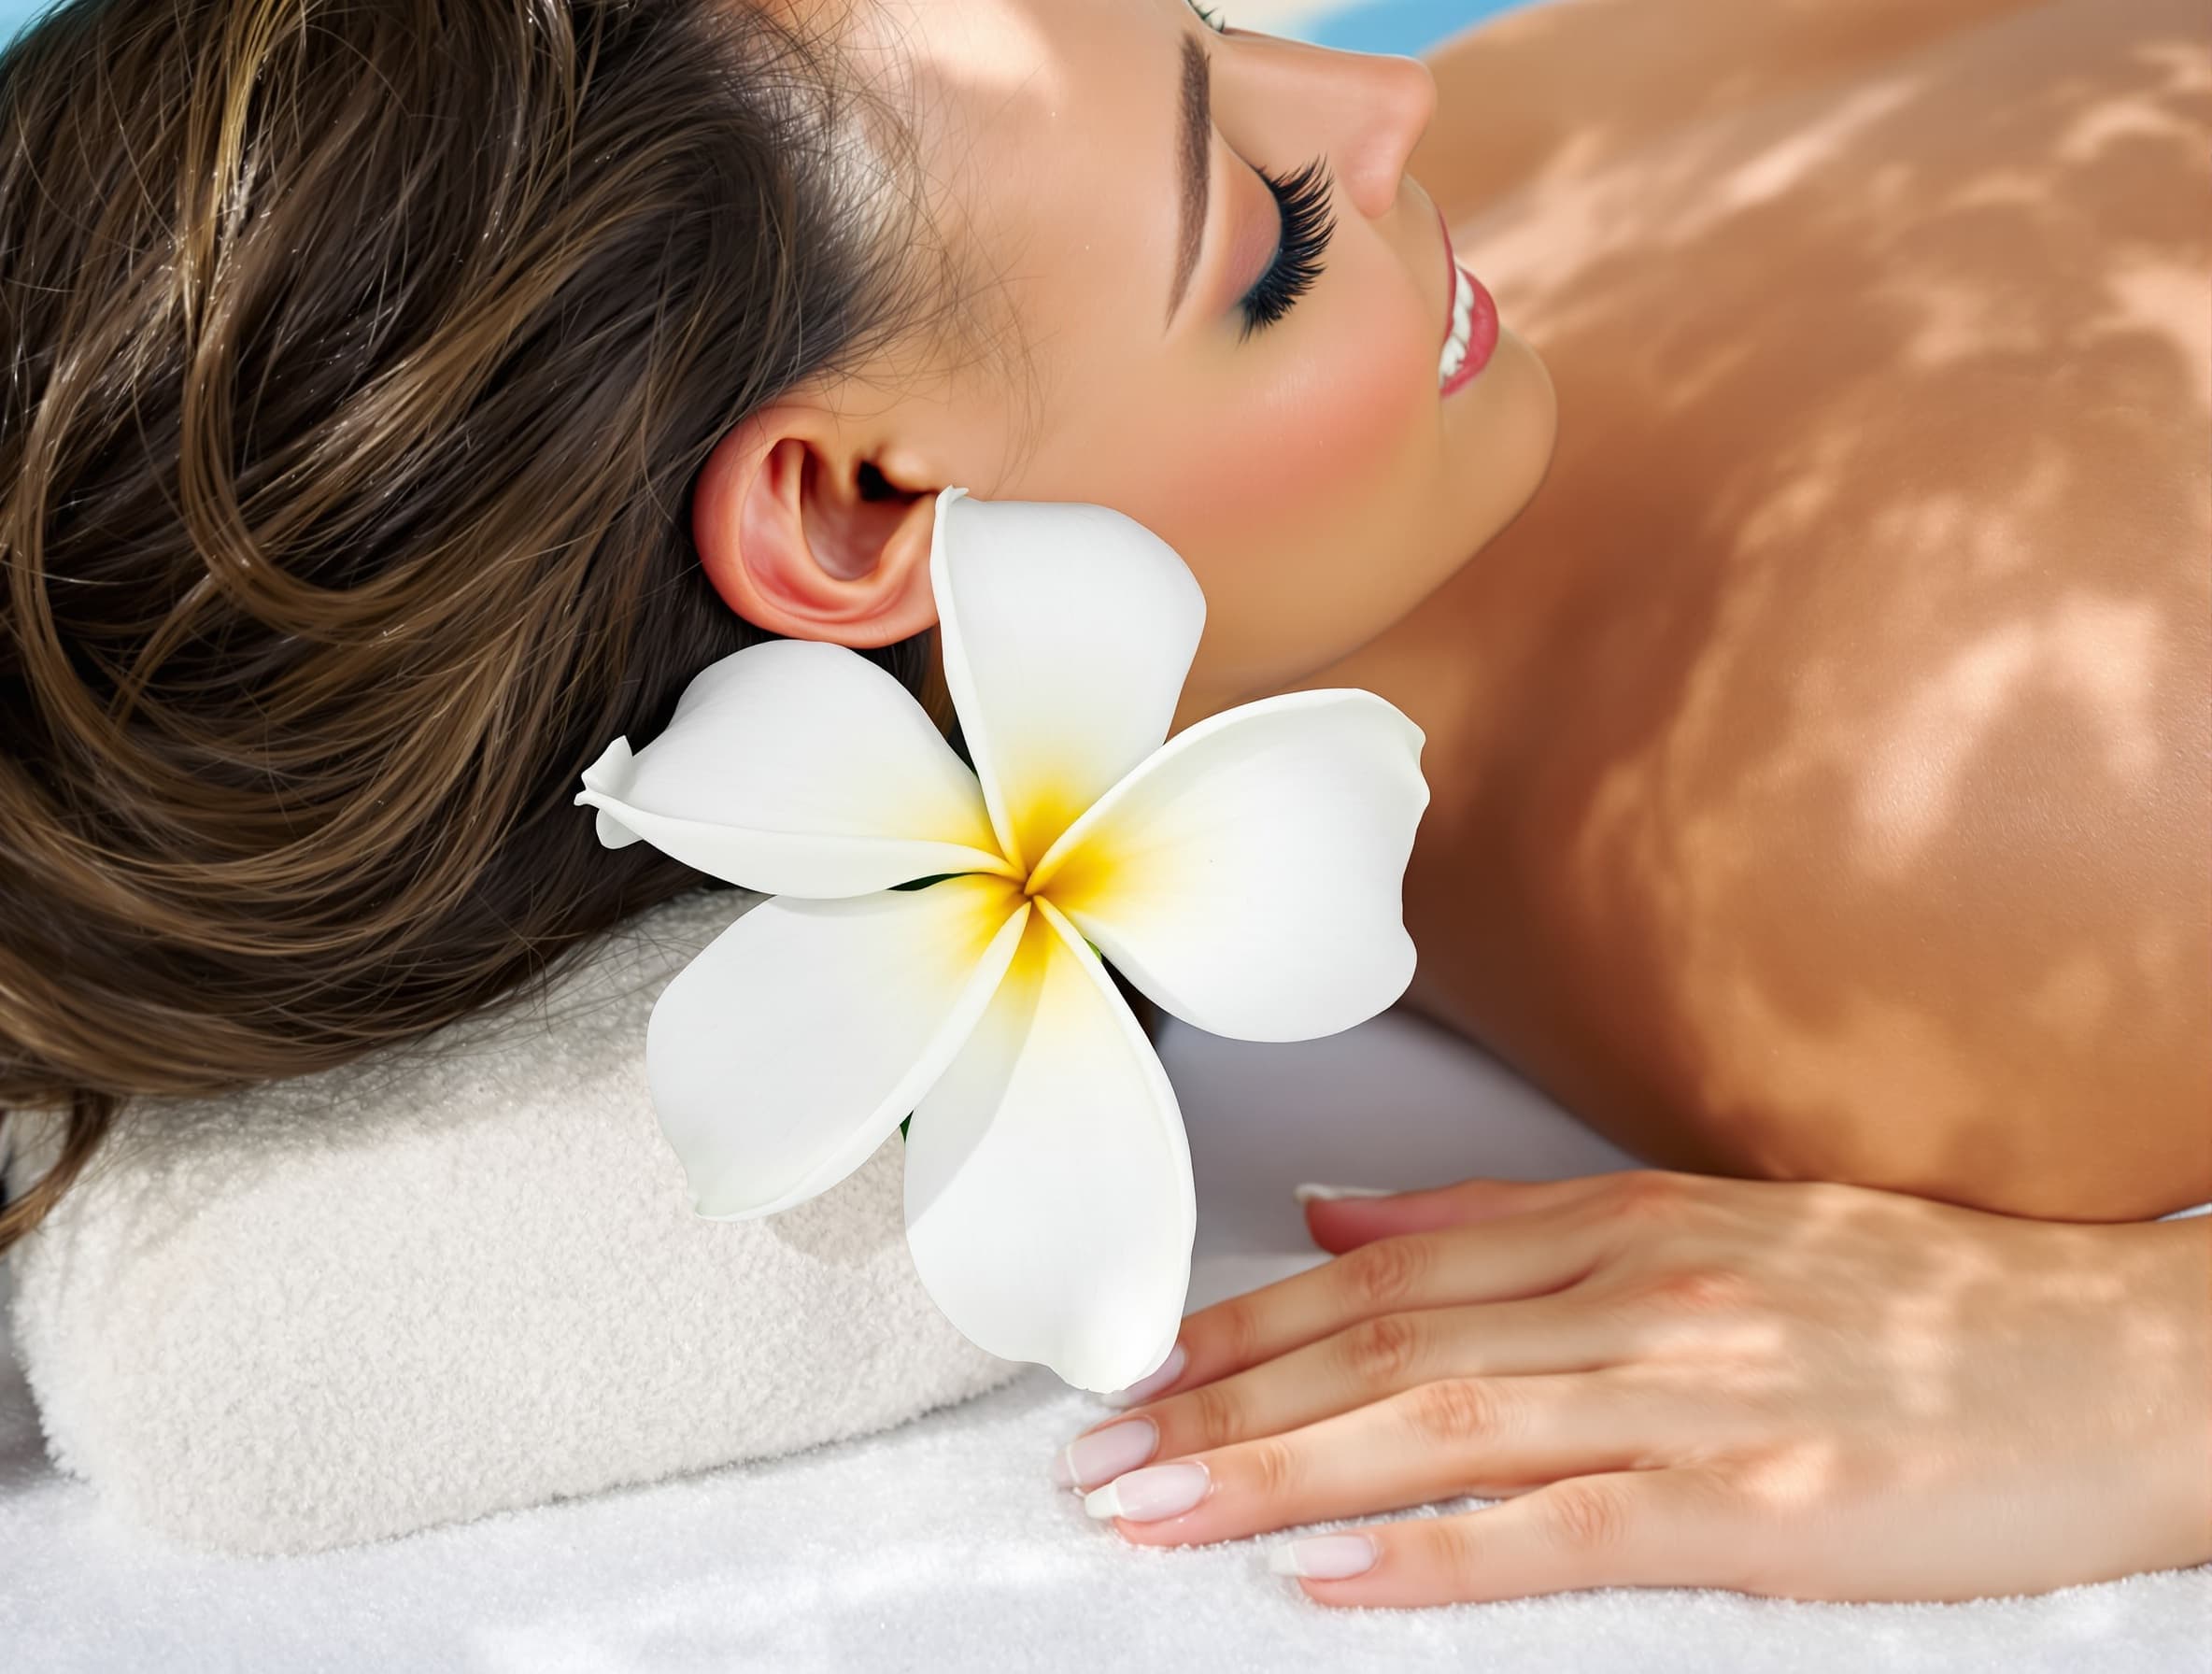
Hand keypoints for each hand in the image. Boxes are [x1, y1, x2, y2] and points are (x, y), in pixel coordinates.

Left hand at [1049, 1169, 2211, 1605]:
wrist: (2130, 1361)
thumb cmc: (1919, 1303)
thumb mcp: (1702, 1226)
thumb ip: (1509, 1221)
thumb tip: (1340, 1215)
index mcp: (1620, 1225)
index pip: (1381, 1271)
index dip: (1242, 1321)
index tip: (1139, 1365)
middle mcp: (1638, 1293)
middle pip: (1382, 1346)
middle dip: (1221, 1402)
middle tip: (1096, 1453)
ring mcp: (1697, 1395)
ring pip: (1439, 1427)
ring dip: (1276, 1469)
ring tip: (1155, 1508)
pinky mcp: (1765, 1505)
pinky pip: (1565, 1529)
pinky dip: (1435, 1553)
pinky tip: (1327, 1575)